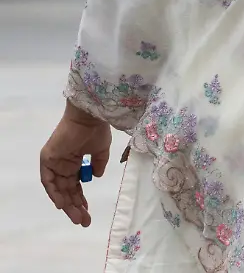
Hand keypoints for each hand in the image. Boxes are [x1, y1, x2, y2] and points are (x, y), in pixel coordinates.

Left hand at [40, 102, 111, 226]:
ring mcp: (54, 162)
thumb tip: (95, 176)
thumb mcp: (101, 151)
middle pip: (66, 190)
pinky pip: (48, 180)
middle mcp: (62, 164)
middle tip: (84, 221)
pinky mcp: (48, 159)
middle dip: (75, 206)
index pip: (74, 185)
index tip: (87, 211)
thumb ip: (98, 164)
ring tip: (78, 217)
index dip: (80, 199)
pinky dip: (54, 192)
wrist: (90, 117)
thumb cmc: (96, 130)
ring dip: (67, 204)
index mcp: (73, 162)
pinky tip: (62, 204)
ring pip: (58, 188)